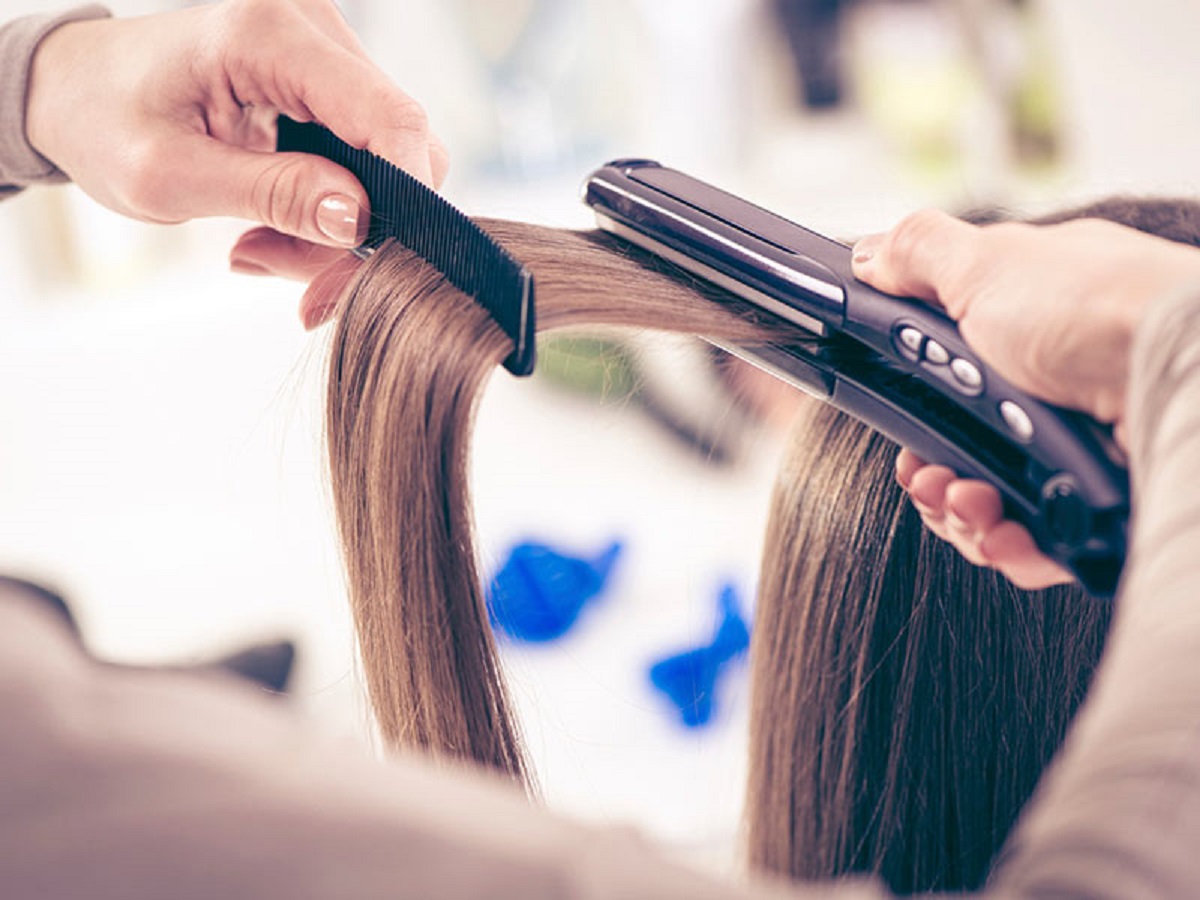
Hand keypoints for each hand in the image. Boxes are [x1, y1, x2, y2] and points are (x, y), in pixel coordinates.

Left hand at [25, 0, 448, 326]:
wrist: (74, 89)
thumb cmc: (102, 122)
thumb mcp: (170, 177)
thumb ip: (270, 194)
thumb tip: (358, 219)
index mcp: (268, 33)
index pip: (388, 116)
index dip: (407, 194)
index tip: (377, 261)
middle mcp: (310, 27)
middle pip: (396, 142)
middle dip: (364, 224)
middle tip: (302, 283)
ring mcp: (323, 48)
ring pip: (387, 157)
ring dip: (342, 223)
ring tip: (266, 247)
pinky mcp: (326, 77)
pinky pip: (364, 154)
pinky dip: (332, 204)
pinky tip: (280, 220)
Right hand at [853, 210, 1199, 587]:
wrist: (1177, 370)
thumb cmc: (1093, 306)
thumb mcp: (984, 263)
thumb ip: (917, 255)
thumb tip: (869, 254)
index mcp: (1022, 334)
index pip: (948, 386)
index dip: (915, 416)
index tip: (900, 433)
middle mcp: (1050, 393)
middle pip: (964, 456)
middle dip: (933, 478)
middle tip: (930, 476)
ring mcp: (1076, 450)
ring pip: (992, 509)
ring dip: (961, 514)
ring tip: (969, 500)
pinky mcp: (1098, 505)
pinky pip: (1036, 545)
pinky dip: (1009, 544)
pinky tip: (1004, 529)